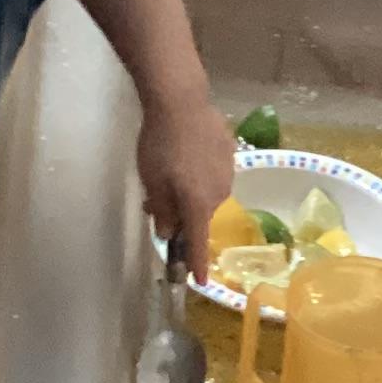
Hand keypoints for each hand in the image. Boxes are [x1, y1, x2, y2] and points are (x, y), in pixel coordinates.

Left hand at [136, 86, 234, 271]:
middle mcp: (218, 194)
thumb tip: (168, 232)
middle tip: (158, 201)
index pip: (198, 242)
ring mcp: (228, 172)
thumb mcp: (152, 180)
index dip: (197, 263)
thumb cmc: (160, 144)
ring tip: (171, 169)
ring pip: (207, 194)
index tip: (199, 281)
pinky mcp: (230, 153)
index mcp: (197, 204)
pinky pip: (214, 173)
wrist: (181, 101)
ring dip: (191, 191)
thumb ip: (161, 210)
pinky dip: (201, 172)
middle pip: (200, 215)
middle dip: (182, 214)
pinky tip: (187, 152)